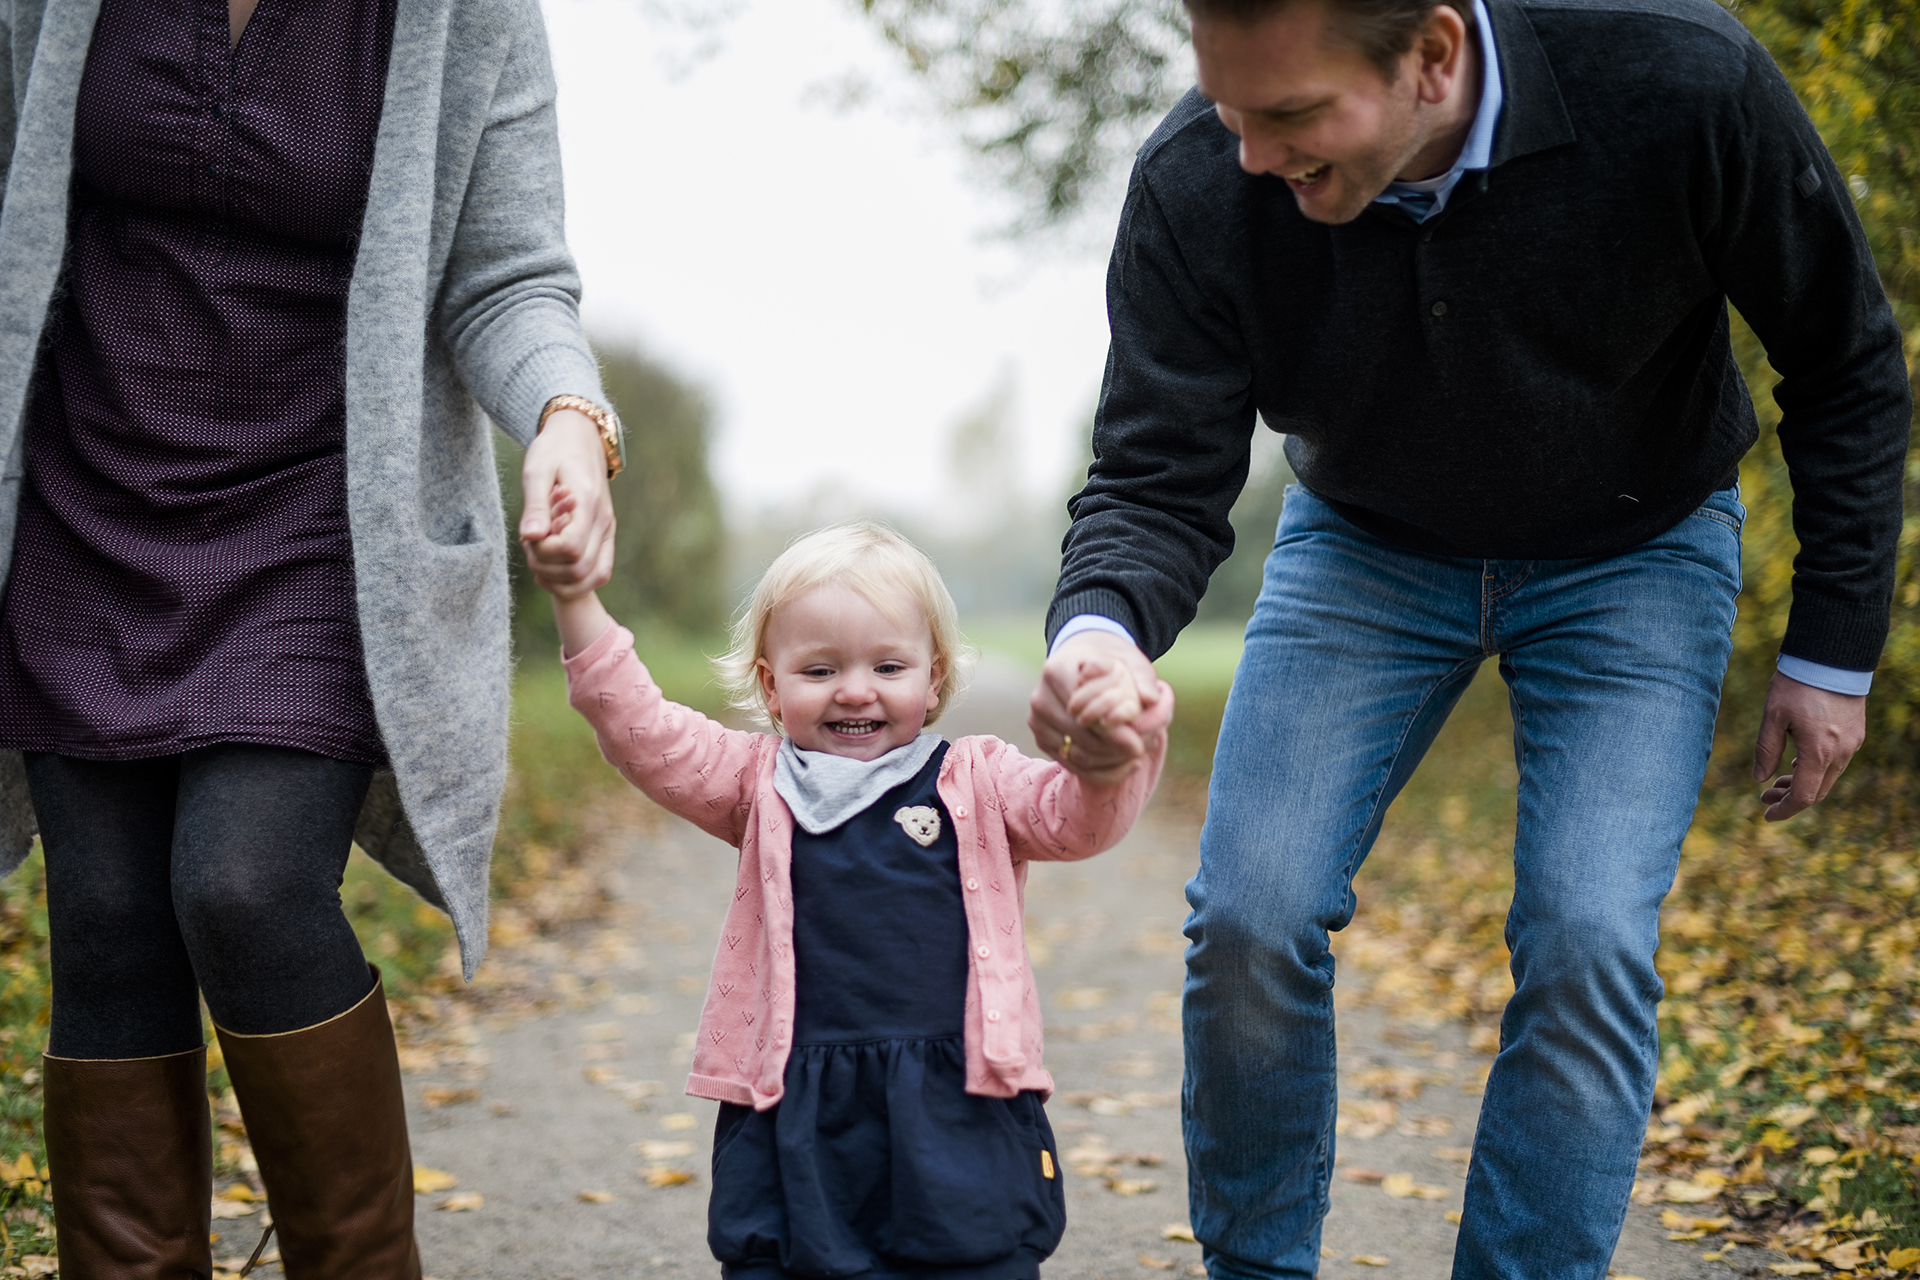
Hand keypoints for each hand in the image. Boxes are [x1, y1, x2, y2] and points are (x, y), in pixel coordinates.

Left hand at [520, 407, 614, 600]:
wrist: (580, 436)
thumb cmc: (553, 450)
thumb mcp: (536, 471)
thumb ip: (536, 506)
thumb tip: (530, 537)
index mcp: (588, 503)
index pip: (570, 548)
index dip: (544, 551)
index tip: (529, 535)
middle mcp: (604, 521)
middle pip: (580, 569)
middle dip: (548, 567)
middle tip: (530, 546)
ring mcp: (608, 530)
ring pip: (594, 577)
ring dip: (561, 578)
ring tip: (540, 557)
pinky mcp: (606, 535)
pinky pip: (600, 571)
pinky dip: (577, 580)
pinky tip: (552, 568)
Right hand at [1029, 630, 1168, 782]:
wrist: (1082, 664)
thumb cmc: (1110, 662)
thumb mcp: (1130, 661)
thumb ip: (1142, 677)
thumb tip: (1150, 698)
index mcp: (1057, 670)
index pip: (1085, 710)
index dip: (1113, 730)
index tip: (1138, 743)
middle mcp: (1040, 697)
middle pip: (1080, 736)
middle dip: (1114, 749)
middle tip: (1141, 752)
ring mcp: (1037, 721)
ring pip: (1077, 755)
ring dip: (1109, 762)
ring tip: (1135, 758)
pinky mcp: (1042, 740)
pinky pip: (1072, 765)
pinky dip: (1101, 771)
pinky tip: (1126, 766)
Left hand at [1753, 669, 1866, 820]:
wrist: (1832, 658)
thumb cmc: (1798, 684)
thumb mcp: (1772, 716)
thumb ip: (1766, 750)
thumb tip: (1760, 779)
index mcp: (1819, 752)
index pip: (1804, 796)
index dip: (1785, 810)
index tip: (1767, 815)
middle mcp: (1841, 752)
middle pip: (1818, 791)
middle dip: (1790, 798)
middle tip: (1765, 797)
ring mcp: (1852, 744)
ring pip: (1828, 777)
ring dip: (1803, 783)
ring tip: (1777, 782)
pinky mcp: (1856, 733)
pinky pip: (1836, 762)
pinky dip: (1816, 769)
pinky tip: (1798, 763)